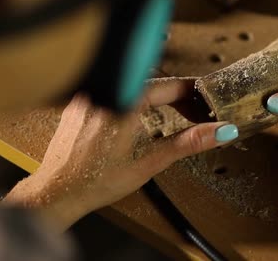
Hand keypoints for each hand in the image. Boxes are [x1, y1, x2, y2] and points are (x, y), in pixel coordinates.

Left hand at [3, 78, 238, 229]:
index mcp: (124, 103)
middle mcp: (104, 93)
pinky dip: (133, 100)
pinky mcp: (79, 104)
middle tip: (194, 112)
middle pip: (152, 84)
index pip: (169, 86)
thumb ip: (187, 143)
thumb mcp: (148, 163)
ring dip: (156, 98)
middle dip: (177, 97)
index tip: (206, 98)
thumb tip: (220, 132)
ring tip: (172, 115)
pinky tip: (140, 118)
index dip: (192, 93)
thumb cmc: (94, 182)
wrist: (56, 193)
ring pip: (133, 86)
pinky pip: (114, 92)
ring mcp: (89, 97)